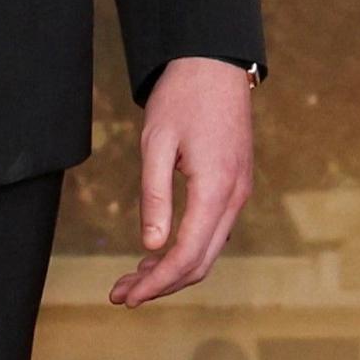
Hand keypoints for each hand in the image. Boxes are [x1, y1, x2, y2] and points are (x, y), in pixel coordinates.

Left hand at [108, 56, 254, 305]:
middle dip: (160, 285)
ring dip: (172, 270)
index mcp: (216, 187)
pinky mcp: (236, 185)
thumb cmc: (183, 97)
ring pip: (209, 251)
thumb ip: (155, 197)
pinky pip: (214, 232)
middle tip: (120, 294)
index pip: (187, 255)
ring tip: (131, 278)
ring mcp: (240, 192)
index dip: (155, 283)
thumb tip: (151, 246)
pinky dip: (187, 251)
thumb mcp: (156, 144)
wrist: (215, 62)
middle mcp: (235, 196)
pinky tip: (157, 251)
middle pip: (201, 262)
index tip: (124, 297)